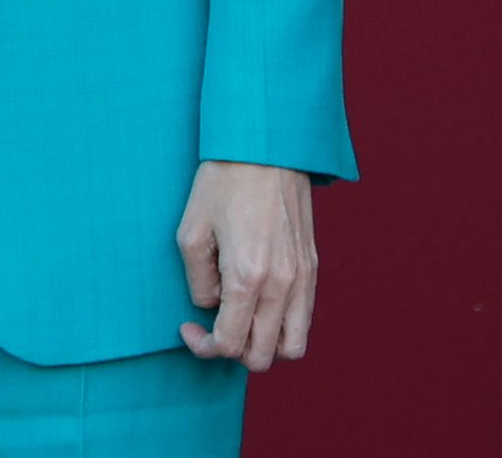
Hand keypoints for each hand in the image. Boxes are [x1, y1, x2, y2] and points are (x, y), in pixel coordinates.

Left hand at [177, 161, 315, 370]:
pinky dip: (282, 325)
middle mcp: (281, 285)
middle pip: (261, 356)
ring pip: (292, 346)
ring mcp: (303, 277)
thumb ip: (198, 282)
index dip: (204, 346)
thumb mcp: (190, 231)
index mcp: (247, 277)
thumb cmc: (224, 182)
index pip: (230, 344)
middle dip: (232, 350)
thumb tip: (213, 305)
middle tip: (213, 325)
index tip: (188, 327)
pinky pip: (304, 318)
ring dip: (263, 345)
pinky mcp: (313, 266)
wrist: (267, 145)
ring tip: (241, 321)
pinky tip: (259, 303)